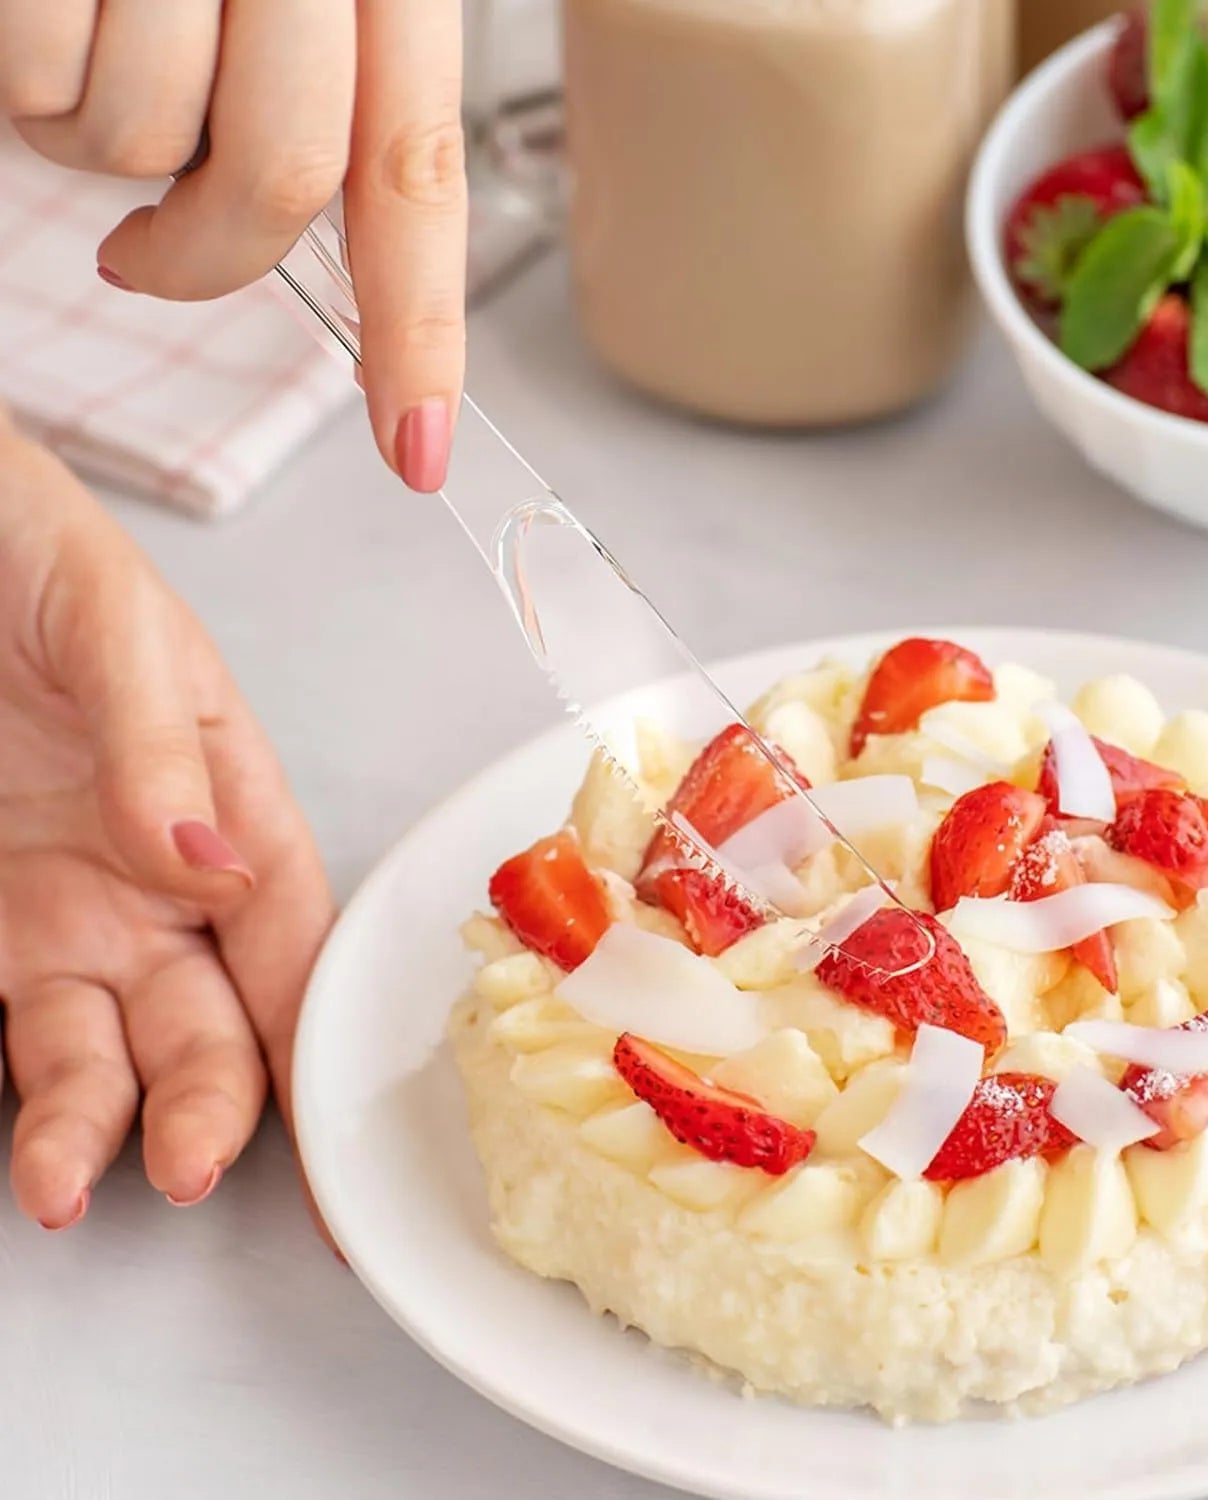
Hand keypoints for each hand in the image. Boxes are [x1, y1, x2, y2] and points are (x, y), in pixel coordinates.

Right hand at [0, 1, 466, 493]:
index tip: (419, 453)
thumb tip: (303, 249)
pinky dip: (20, 85)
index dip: (420, 332)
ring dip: (95, 141)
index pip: (416, 173)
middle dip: (208, 252)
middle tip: (148, 257)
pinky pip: (40, 80)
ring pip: (147, 135)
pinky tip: (26, 14)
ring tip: (80, 52)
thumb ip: (317, 99)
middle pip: (281, 175)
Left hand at [0, 416, 333, 1228]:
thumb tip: (207, 867)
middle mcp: (161, 878)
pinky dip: (30, 1101)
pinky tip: (35, 1150)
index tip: (333, 1126)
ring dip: (102, 1123)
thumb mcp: (114, 628)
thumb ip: (158, 752)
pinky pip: (18, 1034)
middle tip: (186, 1165)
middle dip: (213, 1102)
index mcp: (228, 803)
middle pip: (215, 1013)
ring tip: (71, 1184)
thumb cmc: (32, 550)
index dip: (322, 1032)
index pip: (294, 934)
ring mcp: (68, 910)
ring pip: (109, 1047)